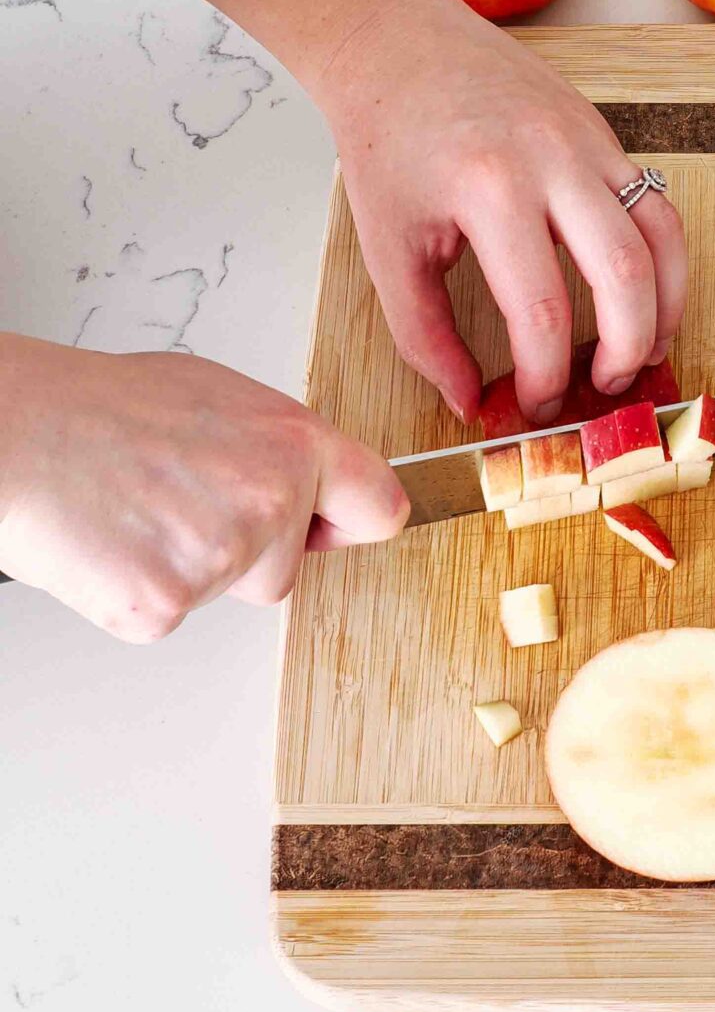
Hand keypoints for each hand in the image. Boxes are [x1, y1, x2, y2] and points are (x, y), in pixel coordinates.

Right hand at [0, 338, 406, 640]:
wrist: (21, 434)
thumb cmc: (101, 407)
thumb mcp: (216, 397)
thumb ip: (274, 446)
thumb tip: (301, 475)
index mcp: (293, 444)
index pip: (380, 506)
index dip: (355, 523)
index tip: (339, 528)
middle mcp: (271, 501)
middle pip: (286, 568)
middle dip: (246, 552)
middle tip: (180, 503)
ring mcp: (221, 559)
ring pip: (226, 590)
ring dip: (189, 567)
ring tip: (138, 511)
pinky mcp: (168, 605)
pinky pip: (170, 614)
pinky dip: (140, 590)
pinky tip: (112, 544)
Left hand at [317, 0, 687, 425]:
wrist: (398, 46)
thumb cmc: (388, 143)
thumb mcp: (389, 248)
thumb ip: (425, 336)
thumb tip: (468, 402)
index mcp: (488, 190)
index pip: (542, 309)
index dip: (545, 376)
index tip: (533, 405)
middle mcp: (551, 160)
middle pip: (624, 277)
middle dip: (623, 351)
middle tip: (603, 390)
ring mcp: (588, 141)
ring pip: (662, 237)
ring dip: (665, 308)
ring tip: (645, 354)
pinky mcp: (604, 133)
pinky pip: (657, 204)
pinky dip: (664, 261)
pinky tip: (647, 299)